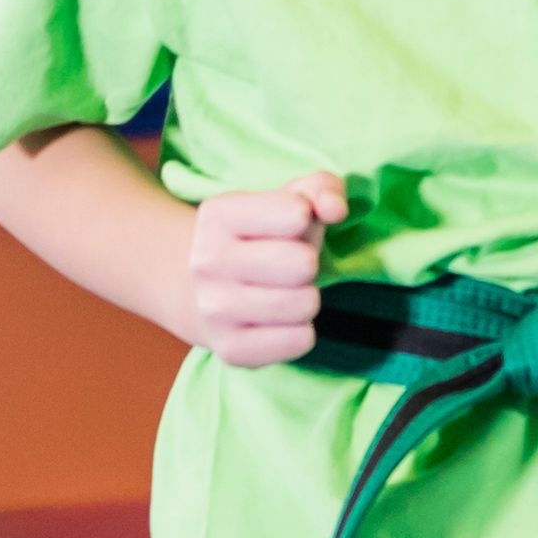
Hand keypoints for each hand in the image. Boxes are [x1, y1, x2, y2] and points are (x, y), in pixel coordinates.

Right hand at [185, 173, 345, 367]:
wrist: (202, 293)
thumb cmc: (261, 239)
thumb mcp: (287, 199)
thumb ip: (322, 188)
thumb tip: (335, 209)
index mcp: (217, 215)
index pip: (296, 213)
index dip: (306, 220)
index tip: (290, 226)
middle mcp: (206, 261)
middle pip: (303, 263)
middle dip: (309, 263)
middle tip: (291, 266)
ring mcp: (214, 309)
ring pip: (304, 304)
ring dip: (308, 298)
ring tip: (287, 292)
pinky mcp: (230, 349)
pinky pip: (300, 340)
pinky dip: (302, 331)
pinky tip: (281, 321)